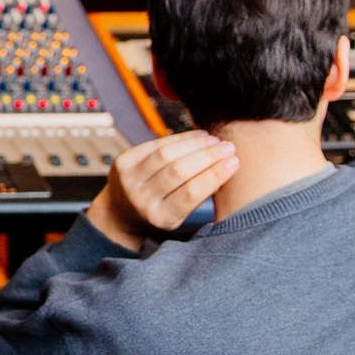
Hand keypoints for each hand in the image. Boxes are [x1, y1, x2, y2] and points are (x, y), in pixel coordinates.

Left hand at [86, 130, 237, 249]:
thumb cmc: (160, 212)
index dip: (215, 175)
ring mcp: (129, 179)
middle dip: (208, 156)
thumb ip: (199, 195)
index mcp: (161, 218)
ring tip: (214, 140)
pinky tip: (196, 136)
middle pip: (178, 171)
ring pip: (165, 154)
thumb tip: (228, 165)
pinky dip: (178, 138)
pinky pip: (154, 145)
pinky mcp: (122, 162)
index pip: (191, 193)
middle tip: (229, 147)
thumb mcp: (180, 215)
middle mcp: (142, 199)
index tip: (235, 162)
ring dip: (194, 144)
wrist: (120, 212)